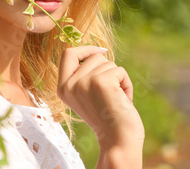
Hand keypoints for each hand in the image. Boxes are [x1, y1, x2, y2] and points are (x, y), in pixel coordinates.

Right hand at [57, 46, 143, 164]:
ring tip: (115, 98)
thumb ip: (84, 74)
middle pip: (93, 56)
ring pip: (108, 62)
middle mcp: (70, 85)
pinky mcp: (101, 82)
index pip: (68, 54)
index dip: (85, 49)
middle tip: (109, 94)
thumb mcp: (87, 94)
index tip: (101, 51)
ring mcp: (84, 83)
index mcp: (62, 88)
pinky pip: (120, 70)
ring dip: (118, 78)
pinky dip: (126, 84)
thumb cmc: (107, 116)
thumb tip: (98, 51)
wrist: (118, 140)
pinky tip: (123, 100)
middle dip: (107, 70)